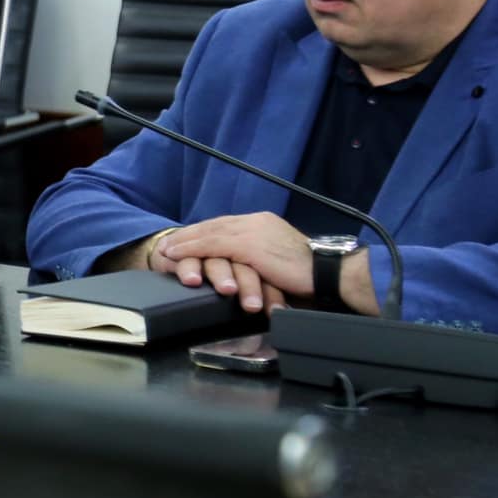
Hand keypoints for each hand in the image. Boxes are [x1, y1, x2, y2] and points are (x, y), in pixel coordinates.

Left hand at [154, 212, 307, 312]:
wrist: (330, 273)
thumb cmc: (310, 275)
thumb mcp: (281, 262)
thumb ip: (262, 259)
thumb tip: (247, 269)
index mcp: (264, 224)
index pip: (226, 226)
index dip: (204, 233)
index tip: (186, 240)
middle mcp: (256, 222)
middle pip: (214, 225)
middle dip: (189, 235)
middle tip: (168, 244)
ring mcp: (252, 231)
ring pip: (209, 232)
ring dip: (184, 242)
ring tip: (166, 251)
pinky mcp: (250, 245)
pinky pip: (212, 244)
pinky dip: (192, 248)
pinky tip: (176, 254)